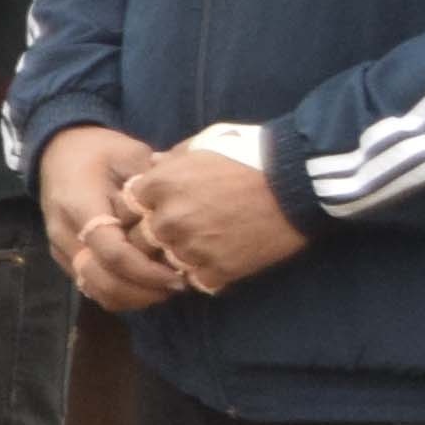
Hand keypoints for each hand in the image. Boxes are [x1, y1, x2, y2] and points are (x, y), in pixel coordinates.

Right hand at [38, 124, 183, 309]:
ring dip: (131, 297)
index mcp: (79, 204)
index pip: (111, 251)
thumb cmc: (99, 151)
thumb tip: (183, 207)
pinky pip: (91, 287)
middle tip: (177, 286)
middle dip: (142, 291)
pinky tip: (145, 285)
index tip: (178, 274)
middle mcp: (64, 233)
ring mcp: (61, 248)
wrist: (58, 151)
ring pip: (94, 290)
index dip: (146, 269)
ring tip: (164, 288)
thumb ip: (152, 184)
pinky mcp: (65, 258)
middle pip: (100, 280)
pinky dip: (120, 294)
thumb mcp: (129, 154)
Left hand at [112, 140, 307, 296]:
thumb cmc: (251, 154)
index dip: (139, 210)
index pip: (126, 207)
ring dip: (177, 259)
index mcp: (159, 185)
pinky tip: (217, 261)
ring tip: (199, 248)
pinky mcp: (218, 269)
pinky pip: (195, 280)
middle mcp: (168, 219)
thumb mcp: (204, 143)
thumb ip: (171, 158)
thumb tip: (151, 165)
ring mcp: (192, 247)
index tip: (153, 210)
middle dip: (152, 238)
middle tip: (175, 233)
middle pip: (138, 240)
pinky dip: (203, 274)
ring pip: (164, 264)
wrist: (298, 181)